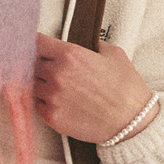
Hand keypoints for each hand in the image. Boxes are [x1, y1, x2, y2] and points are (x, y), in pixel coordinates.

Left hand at [32, 34, 157, 145]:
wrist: (131, 122)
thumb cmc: (126, 88)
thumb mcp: (113, 54)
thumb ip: (92, 45)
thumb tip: (83, 43)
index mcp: (70, 54)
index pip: (37, 42)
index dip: (36, 43)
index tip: (38, 46)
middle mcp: (56, 74)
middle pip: (32, 63)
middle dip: (40, 64)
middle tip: (51, 68)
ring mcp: (52, 97)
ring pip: (32, 84)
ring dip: (40, 83)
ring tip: (57, 87)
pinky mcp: (52, 117)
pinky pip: (37, 105)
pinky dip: (44, 102)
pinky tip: (59, 102)